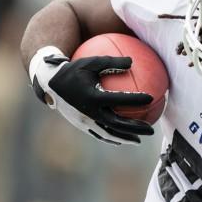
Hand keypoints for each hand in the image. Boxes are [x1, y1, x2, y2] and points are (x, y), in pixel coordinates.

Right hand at [30, 46, 154, 144]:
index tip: (151, 98)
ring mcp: (85, 121)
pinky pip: (99, 133)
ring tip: (138, 140)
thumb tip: (132, 62)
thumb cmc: (73, 70)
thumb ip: (111, 62)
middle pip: (117, 124)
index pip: (119, 100)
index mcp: (93, 96)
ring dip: (124, 138)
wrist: (50, 84)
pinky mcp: (81, 125)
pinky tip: (121, 138)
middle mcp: (90, 112)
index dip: (135, 100)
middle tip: (151, 130)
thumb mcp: (91, 62)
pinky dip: (111, 137)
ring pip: (108, 133)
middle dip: (135, 128)